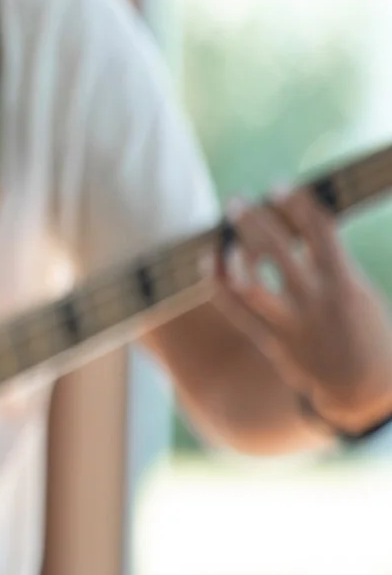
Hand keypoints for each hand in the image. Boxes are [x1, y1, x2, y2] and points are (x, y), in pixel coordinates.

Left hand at [210, 187, 391, 430]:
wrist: (362, 388)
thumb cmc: (367, 333)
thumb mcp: (361, 293)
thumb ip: (334, 264)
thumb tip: (302, 227)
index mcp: (346, 284)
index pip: (320, 232)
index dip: (298, 205)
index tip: (280, 186)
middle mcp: (316, 302)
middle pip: (279, 250)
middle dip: (256, 221)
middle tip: (238, 201)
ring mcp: (291, 324)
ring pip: (251, 281)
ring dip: (233, 251)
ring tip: (223, 230)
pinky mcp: (272, 342)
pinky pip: (236, 310)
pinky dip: (218, 283)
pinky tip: (208, 261)